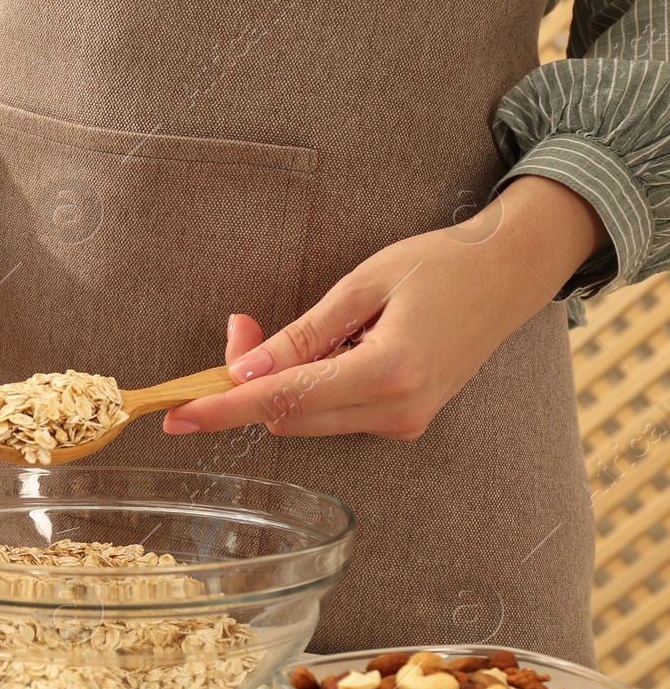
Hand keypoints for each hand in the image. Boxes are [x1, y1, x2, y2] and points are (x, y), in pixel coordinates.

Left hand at [163, 176, 607, 439]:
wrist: (510, 275)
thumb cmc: (439, 265)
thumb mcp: (361, 285)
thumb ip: (302, 336)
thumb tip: (244, 373)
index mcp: (388, 374)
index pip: (285, 401)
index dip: (225, 409)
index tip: (178, 417)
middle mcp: (397, 411)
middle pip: (288, 417)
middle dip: (246, 383)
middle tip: (239, 327)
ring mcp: (403, 423)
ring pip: (307, 420)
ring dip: (275, 386)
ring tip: (274, 334)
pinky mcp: (403, 422)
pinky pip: (332, 415)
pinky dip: (305, 390)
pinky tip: (318, 352)